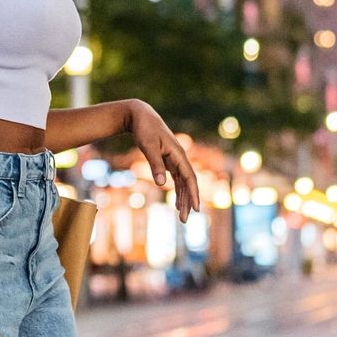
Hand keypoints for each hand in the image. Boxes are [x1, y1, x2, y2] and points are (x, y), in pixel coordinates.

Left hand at [127, 101, 199, 218]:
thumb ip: (155, 164)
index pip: (189, 177)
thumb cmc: (144, 130)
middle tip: (185, 220)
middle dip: (188, 201)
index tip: (196, 208)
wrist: (141, 116)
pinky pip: (177, 180)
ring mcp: (175, 160)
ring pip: (183, 184)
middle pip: (188, 183)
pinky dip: (178, 192)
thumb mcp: (148, 146)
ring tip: (182, 216)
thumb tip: (161, 184)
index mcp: (178, 154)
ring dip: (183, 199)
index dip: (194, 193)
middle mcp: (180, 158)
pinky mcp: (169, 162)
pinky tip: (177, 204)